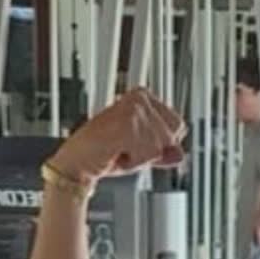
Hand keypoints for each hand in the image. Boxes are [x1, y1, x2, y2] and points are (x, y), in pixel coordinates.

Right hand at [50, 86, 186, 186]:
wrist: (79, 162)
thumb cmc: (105, 153)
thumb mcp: (143, 153)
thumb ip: (165, 152)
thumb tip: (180, 154)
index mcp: (144, 96)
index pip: (178, 126)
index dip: (161, 145)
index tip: (138, 143)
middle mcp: (140, 98)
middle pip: (172, 138)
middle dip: (152, 152)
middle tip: (127, 148)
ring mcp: (134, 108)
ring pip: (160, 148)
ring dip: (140, 158)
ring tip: (120, 150)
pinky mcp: (128, 122)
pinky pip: (148, 155)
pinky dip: (133, 162)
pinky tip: (116, 153)